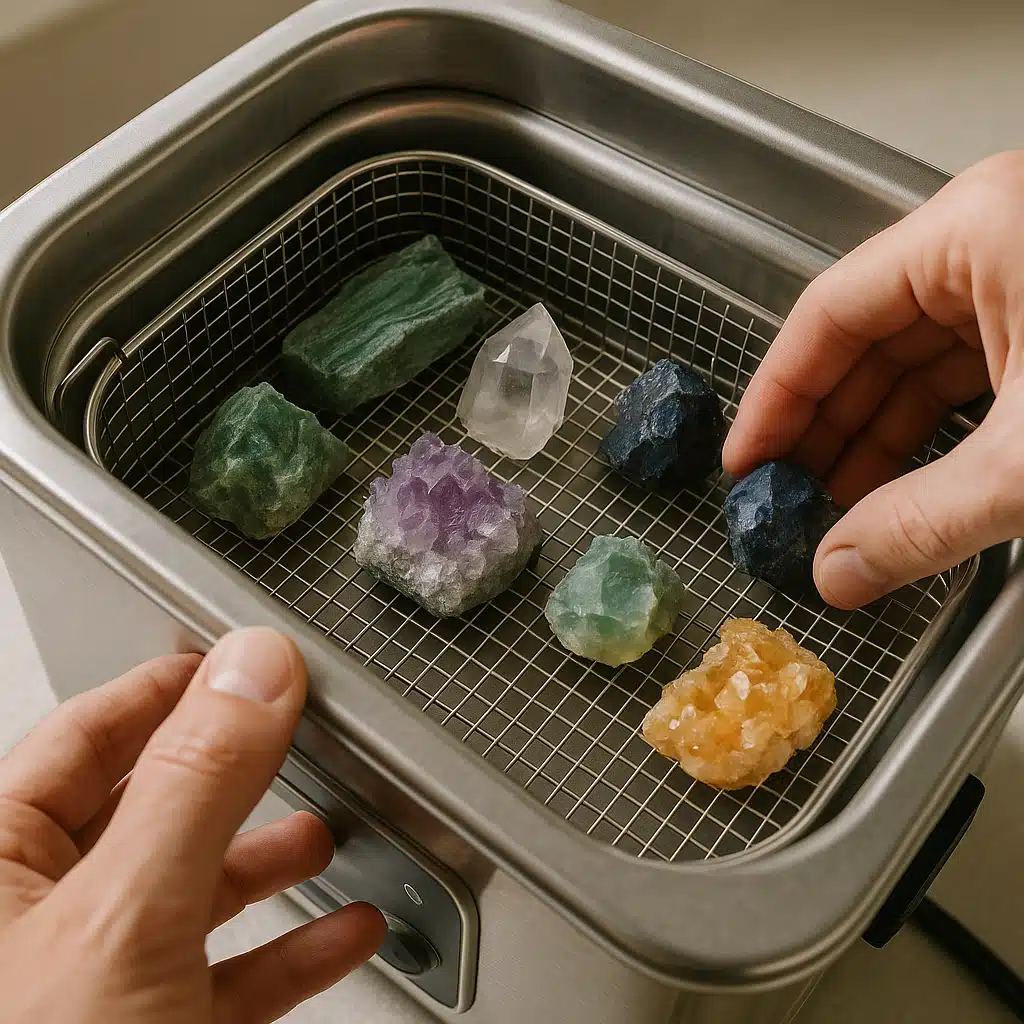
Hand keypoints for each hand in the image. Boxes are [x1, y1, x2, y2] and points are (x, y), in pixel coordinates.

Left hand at [0, 628, 386, 1023]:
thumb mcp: (126, 918)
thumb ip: (197, 784)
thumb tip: (254, 670)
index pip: (80, 736)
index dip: (160, 689)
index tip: (235, 661)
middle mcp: (32, 926)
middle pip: (147, 811)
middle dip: (228, 772)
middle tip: (289, 731)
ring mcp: (91, 991)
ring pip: (191, 894)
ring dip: (268, 861)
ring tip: (322, 833)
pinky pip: (227, 977)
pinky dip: (293, 950)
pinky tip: (343, 930)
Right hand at [724, 151, 1023, 608]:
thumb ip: (923, 522)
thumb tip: (841, 571)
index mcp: (980, 229)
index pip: (830, 313)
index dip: (775, 395)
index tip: (746, 462)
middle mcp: (1001, 241)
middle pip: (871, 341)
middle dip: (828, 432)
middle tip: (792, 504)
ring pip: (924, 365)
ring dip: (880, 444)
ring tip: (844, 514)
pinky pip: (975, 381)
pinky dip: (939, 441)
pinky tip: (913, 492)